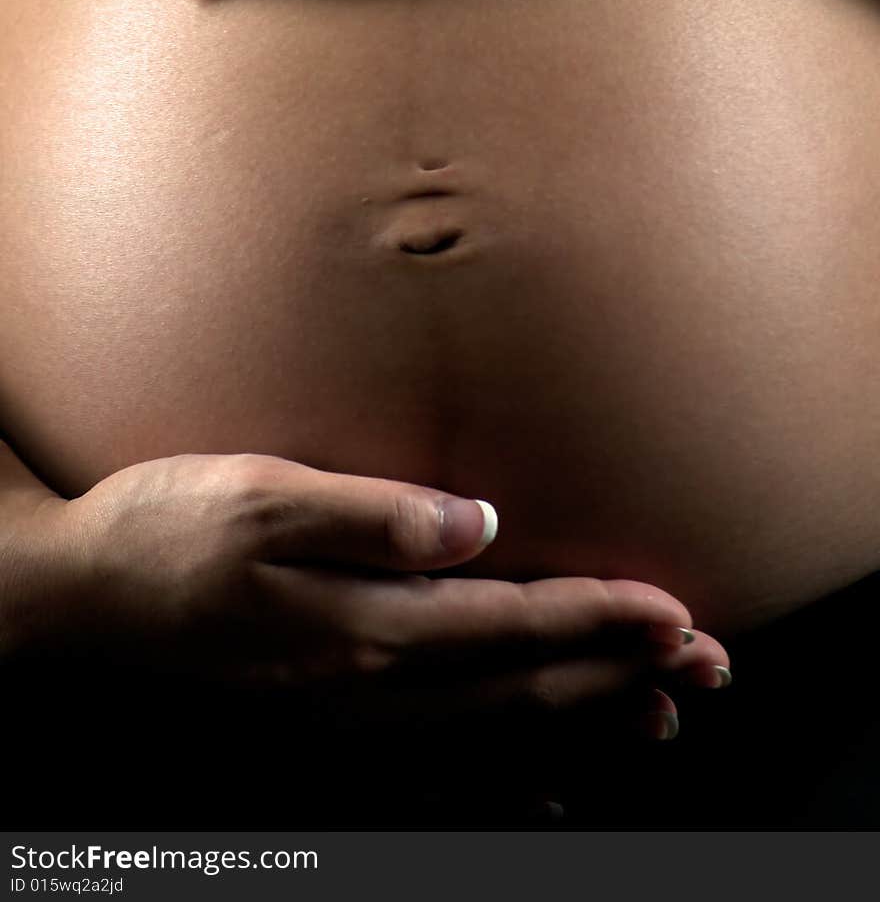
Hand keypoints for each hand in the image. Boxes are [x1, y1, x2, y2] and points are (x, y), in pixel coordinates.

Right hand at [16, 452, 728, 729]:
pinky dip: (511, 780)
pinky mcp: (324, 739)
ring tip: (660, 719)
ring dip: (585, 726)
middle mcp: (370, 693)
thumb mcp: (262, 495)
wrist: (74, 609)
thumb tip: (478, 523)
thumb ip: (375, 516)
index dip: (601, 619)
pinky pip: (441, 778)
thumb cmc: (165, 536)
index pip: (514, 625)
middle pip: (522, 690)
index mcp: (365, 627)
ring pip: (496, 738)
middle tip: (707, 667)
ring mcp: (348, 730)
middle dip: (622, 675)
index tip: (676, 613)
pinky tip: (548, 787)